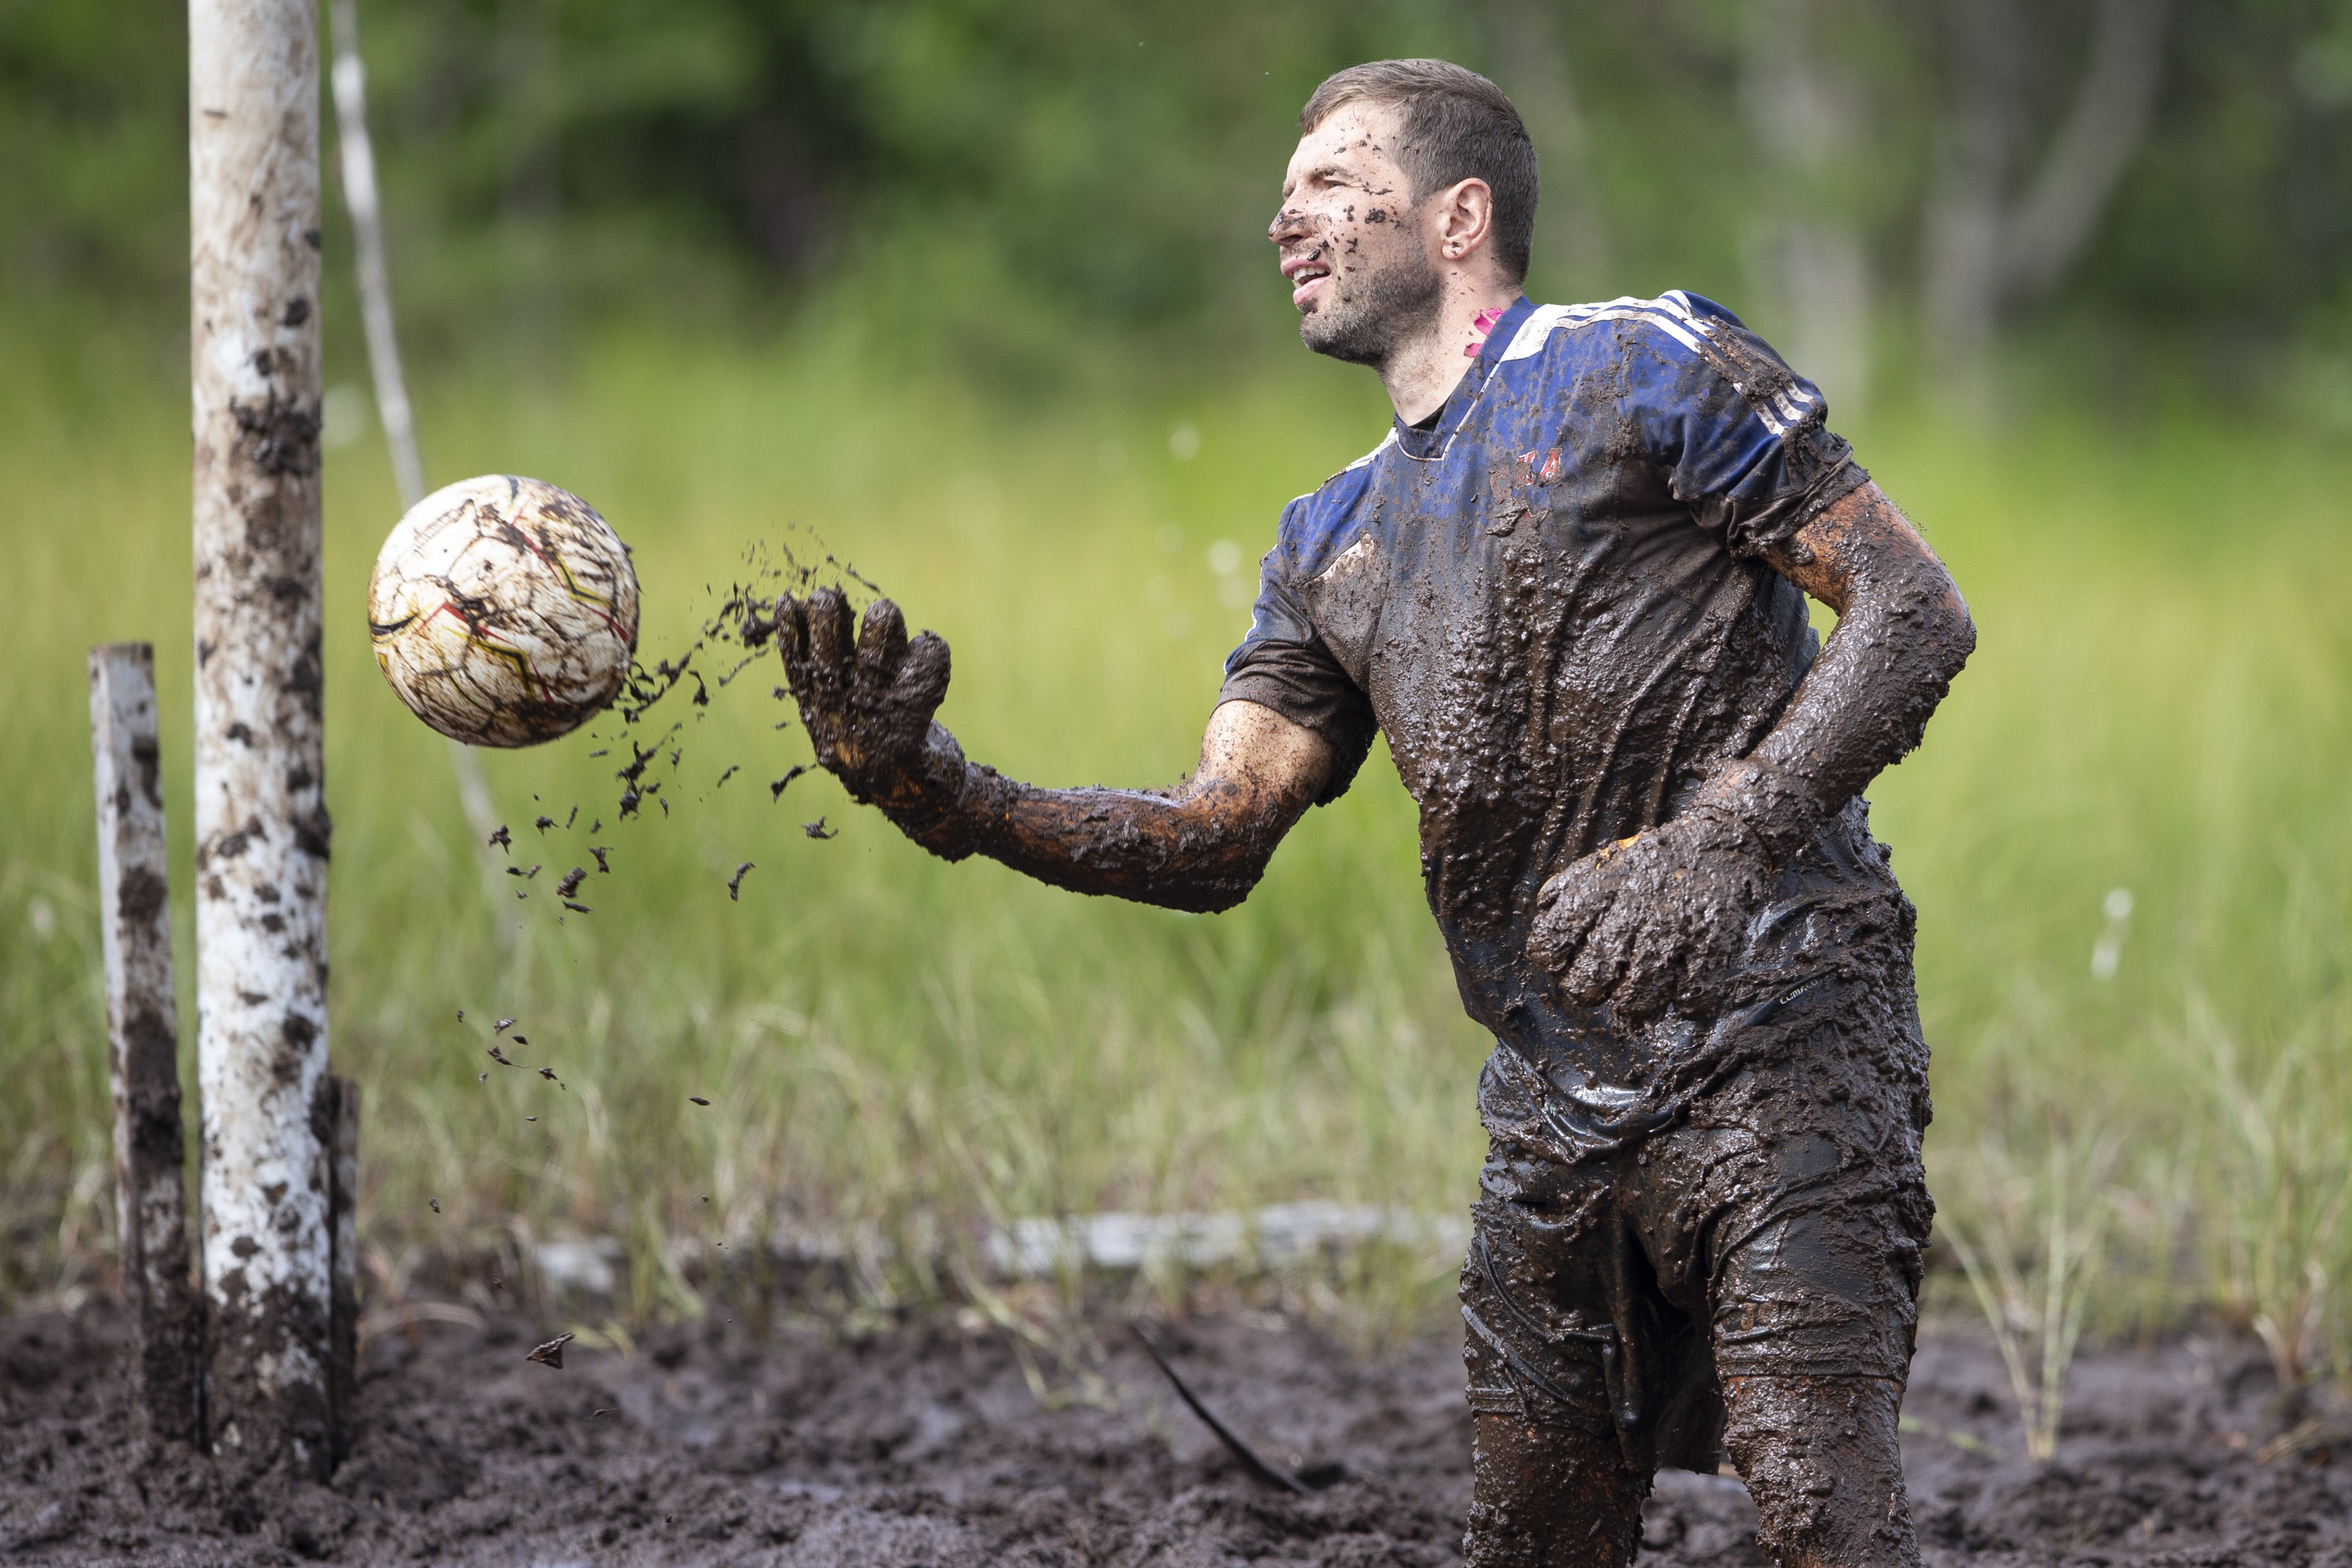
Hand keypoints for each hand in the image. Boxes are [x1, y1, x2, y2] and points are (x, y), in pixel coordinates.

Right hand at [776, 589, 950, 803]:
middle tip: (833, 598)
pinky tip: (928, 646)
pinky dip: (931, 647)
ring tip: (885, 616)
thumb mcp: (837, 712)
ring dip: (882, 620)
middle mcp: (841, 717)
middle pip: (828, 654)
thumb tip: (807, 606)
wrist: (914, 793)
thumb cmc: (873, 737)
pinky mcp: (915, 722)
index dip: (788, 629)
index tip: (790, 600)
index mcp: (818, 713)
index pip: (794, 666)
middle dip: (827, 613)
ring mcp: (877, 720)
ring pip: (877, 654)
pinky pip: (927, 663)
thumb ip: (825, 671)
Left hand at [1525, 804, 1771, 1022]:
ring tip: (1639, 993)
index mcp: (1601, 891)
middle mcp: (1632, 912)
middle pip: (1587, 983)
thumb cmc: (1657, 860)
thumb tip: (1542, 910)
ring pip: (1636, 1000)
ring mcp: (1673, 930)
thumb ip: (1571, 885)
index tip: (1562, 960)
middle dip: (1588, 992)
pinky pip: (1692, 998)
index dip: (1552, 959)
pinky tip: (1682, 991)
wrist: (1724, 840)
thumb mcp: (1608, 860)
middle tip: (1602, 983)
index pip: (1552, 941)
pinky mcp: (1712, 944)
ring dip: (1635, 1006)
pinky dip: (1687, 1005)